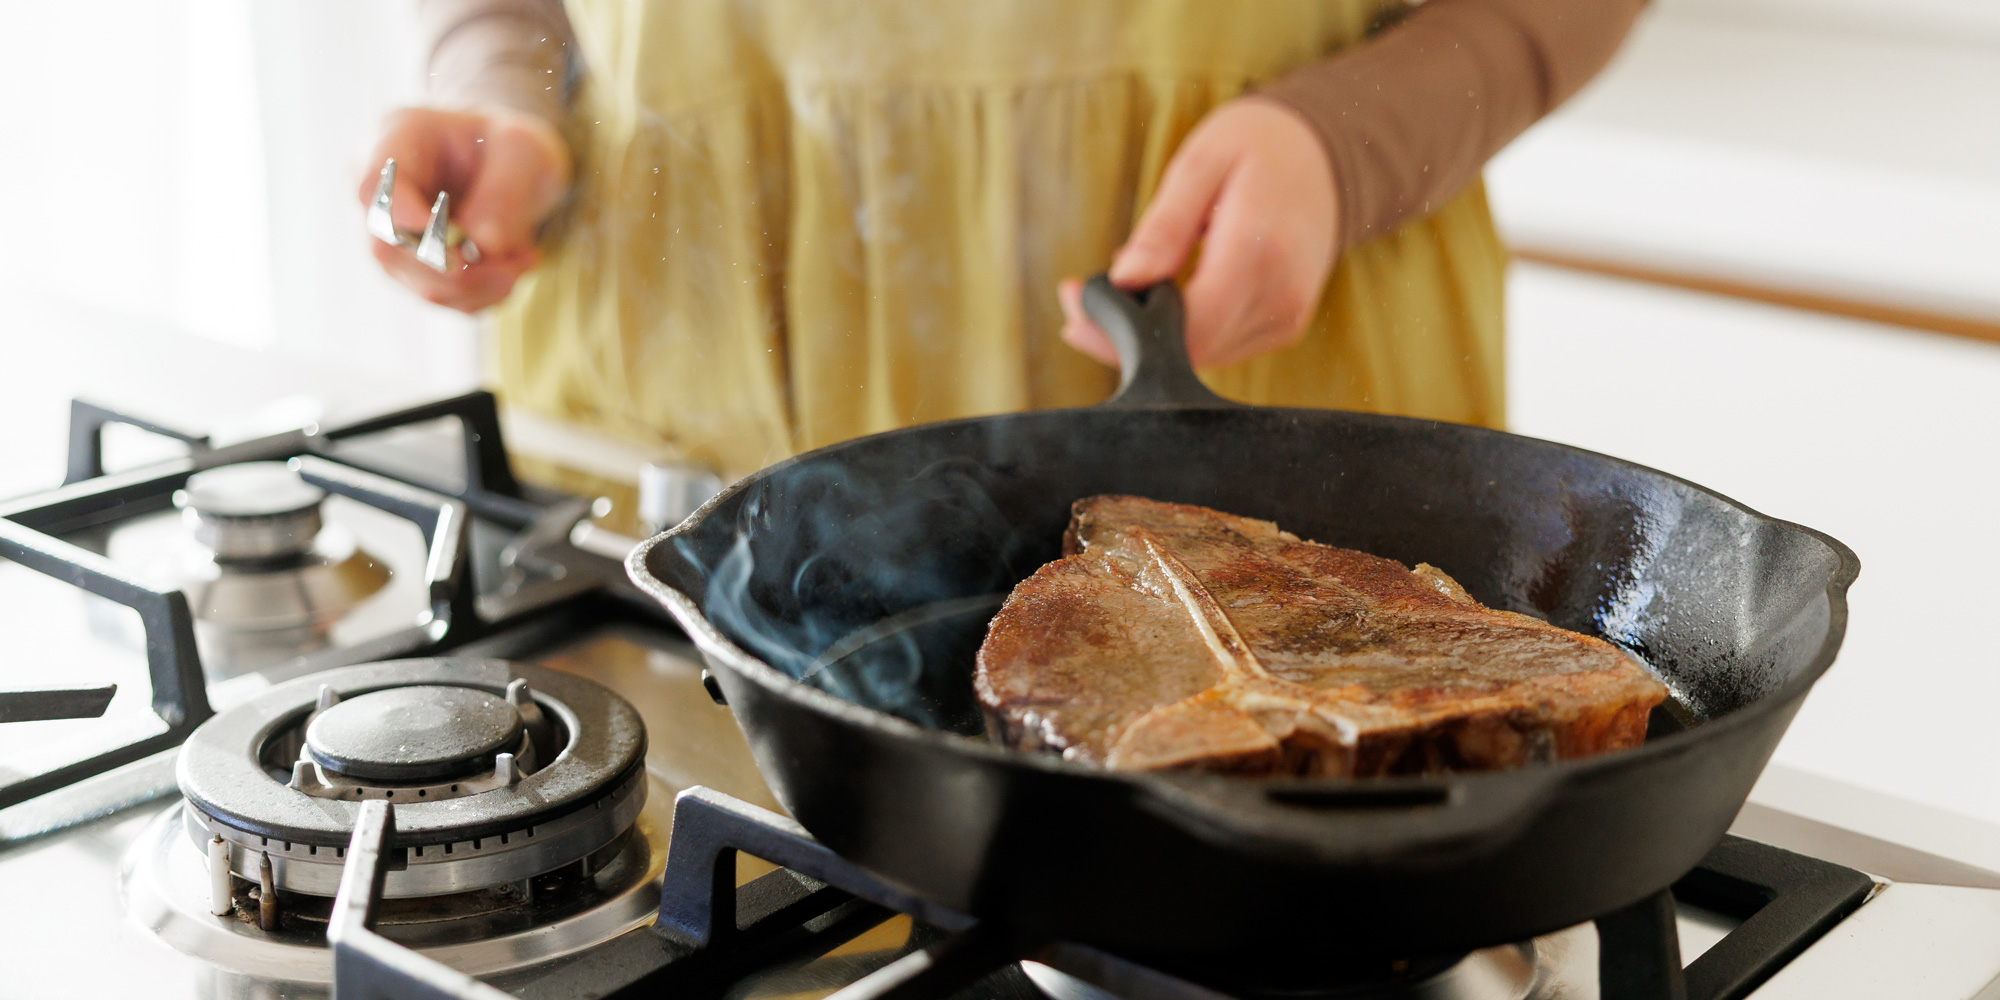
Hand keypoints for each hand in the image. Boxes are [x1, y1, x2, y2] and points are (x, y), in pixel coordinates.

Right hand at [359, 107, 570, 312]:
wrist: (508, 162)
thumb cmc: (510, 146)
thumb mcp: (524, 150)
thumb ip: (505, 192)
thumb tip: (483, 247)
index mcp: (397, 138)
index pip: (375, 187)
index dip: (408, 224)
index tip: (461, 251)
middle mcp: (379, 190)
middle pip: (392, 248)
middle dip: (463, 270)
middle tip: (518, 263)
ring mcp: (389, 234)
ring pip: (419, 283)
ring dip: (482, 285)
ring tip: (523, 259)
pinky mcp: (410, 268)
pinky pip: (443, 297)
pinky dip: (484, 294)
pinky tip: (511, 267)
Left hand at [1058, 96, 1338, 369]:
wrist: (1326, 154)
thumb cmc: (1260, 147)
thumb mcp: (1201, 164)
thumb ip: (1164, 227)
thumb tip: (1125, 279)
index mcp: (1261, 253)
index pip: (1188, 328)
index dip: (1124, 333)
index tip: (1077, 305)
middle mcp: (1282, 297)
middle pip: (1189, 351)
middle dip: (1124, 335)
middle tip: (1078, 298)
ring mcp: (1286, 318)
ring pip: (1200, 356)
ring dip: (1150, 334)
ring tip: (1117, 289)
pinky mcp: (1283, 326)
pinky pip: (1219, 346)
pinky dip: (1180, 329)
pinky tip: (1159, 294)